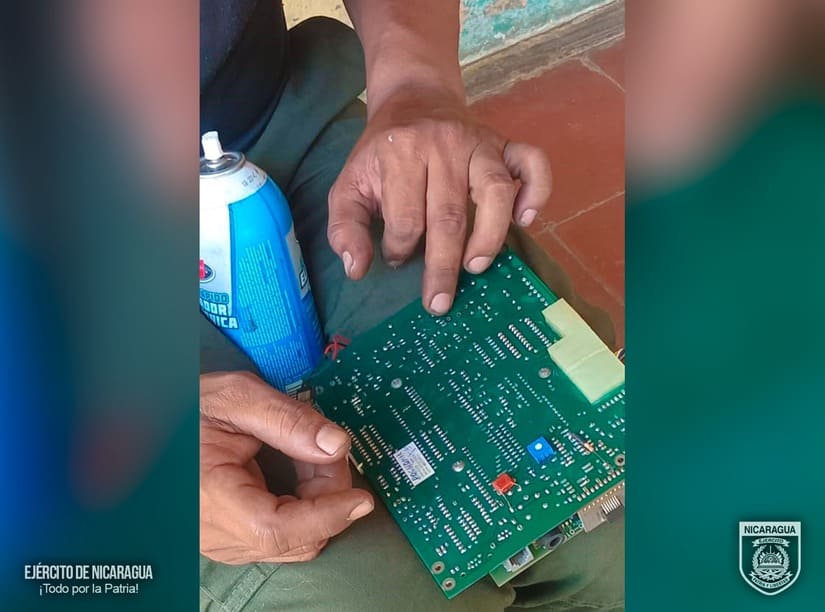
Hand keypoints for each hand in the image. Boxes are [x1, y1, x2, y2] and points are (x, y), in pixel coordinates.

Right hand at [200, 371, 373, 563]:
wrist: (153, 421)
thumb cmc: (188, 406)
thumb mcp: (237, 398)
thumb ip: (289, 420)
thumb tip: (337, 445)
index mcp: (211, 496)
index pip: (277, 528)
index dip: (326, 516)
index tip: (362, 499)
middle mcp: (215, 531)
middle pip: (295, 537)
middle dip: (327, 495)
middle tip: (325, 447)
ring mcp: (222, 541)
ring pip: (294, 542)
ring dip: (317, 501)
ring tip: (304, 453)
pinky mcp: (231, 540)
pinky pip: (282, 537)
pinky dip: (302, 507)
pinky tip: (294, 471)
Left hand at [327, 88, 551, 314]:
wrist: (413, 100)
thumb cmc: (382, 153)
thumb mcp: (350, 185)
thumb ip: (345, 228)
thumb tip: (357, 270)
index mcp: (401, 153)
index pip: (406, 216)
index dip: (399, 248)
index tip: (397, 260)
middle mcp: (443, 144)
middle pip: (448, 213)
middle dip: (443, 265)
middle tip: (440, 302)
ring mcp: (480, 142)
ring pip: (495, 191)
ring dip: (489, 235)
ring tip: (475, 267)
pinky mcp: (505, 142)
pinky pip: (533, 163)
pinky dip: (536, 191)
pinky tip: (525, 220)